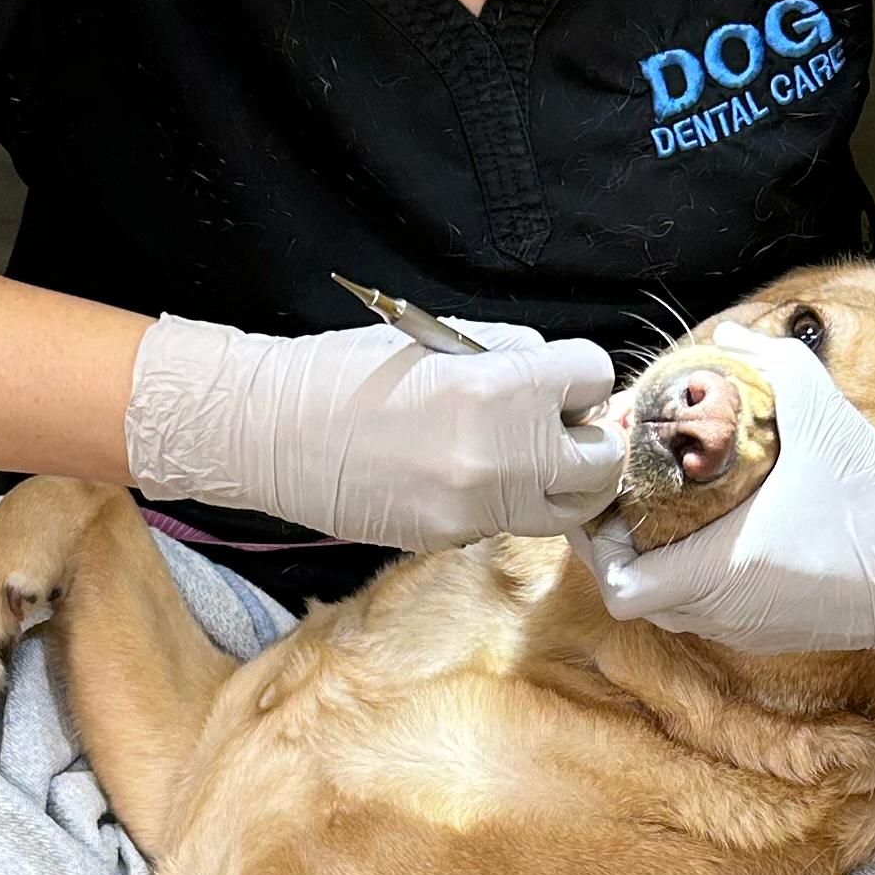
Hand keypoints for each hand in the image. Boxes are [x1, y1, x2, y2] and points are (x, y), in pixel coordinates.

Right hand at [126, 312, 622, 550]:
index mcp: (503, 385)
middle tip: (553, 429)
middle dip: (585, 441)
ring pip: (568, 509)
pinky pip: (511, 522)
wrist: (273, 429)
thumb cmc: (349, 368)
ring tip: (522, 460)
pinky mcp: (453, 536)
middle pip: (601, 461)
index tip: (557, 383)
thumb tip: (560, 381)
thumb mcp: (441, 338)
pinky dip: (504, 502)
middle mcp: (504, 453)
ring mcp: (480, 505)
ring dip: (558, 484)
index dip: (577, 378)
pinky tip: (464, 477)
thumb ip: (513, 356)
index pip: (595, 378)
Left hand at [581, 326, 874, 650]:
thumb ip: (772, 364)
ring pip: (674, 613)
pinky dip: (697, 586)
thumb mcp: (825, 413)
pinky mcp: (776, 637)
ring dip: (658, 570)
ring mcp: (751, 631)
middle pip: (636, 598)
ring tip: (661, 518)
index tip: (603, 504)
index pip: (620, 583)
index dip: (597, 546)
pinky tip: (713, 540)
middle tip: (624, 503)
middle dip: (621, 552)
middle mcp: (728, 613)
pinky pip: (713, 618)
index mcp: (723, 569)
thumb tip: (728, 331)